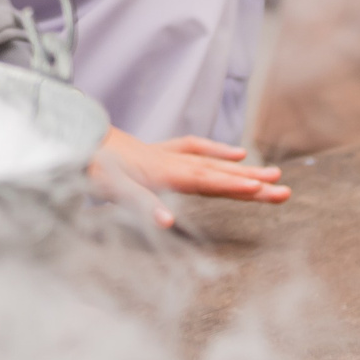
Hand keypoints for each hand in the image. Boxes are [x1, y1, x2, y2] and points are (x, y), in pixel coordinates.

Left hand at [89, 129, 288, 225]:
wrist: (75, 136)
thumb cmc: (92, 166)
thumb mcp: (111, 189)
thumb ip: (141, 204)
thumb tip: (169, 222)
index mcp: (164, 173)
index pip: (208, 182)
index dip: (237, 187)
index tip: (265, 191)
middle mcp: (172, 161)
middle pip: (219, 173)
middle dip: (252, 182)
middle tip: (285, 190)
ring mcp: (168, 155)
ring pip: (213, 162)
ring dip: (242, 169)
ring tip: (272, 175)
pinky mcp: (160, 152)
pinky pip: (195, 149)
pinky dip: (216, 150)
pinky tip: (235, 153)